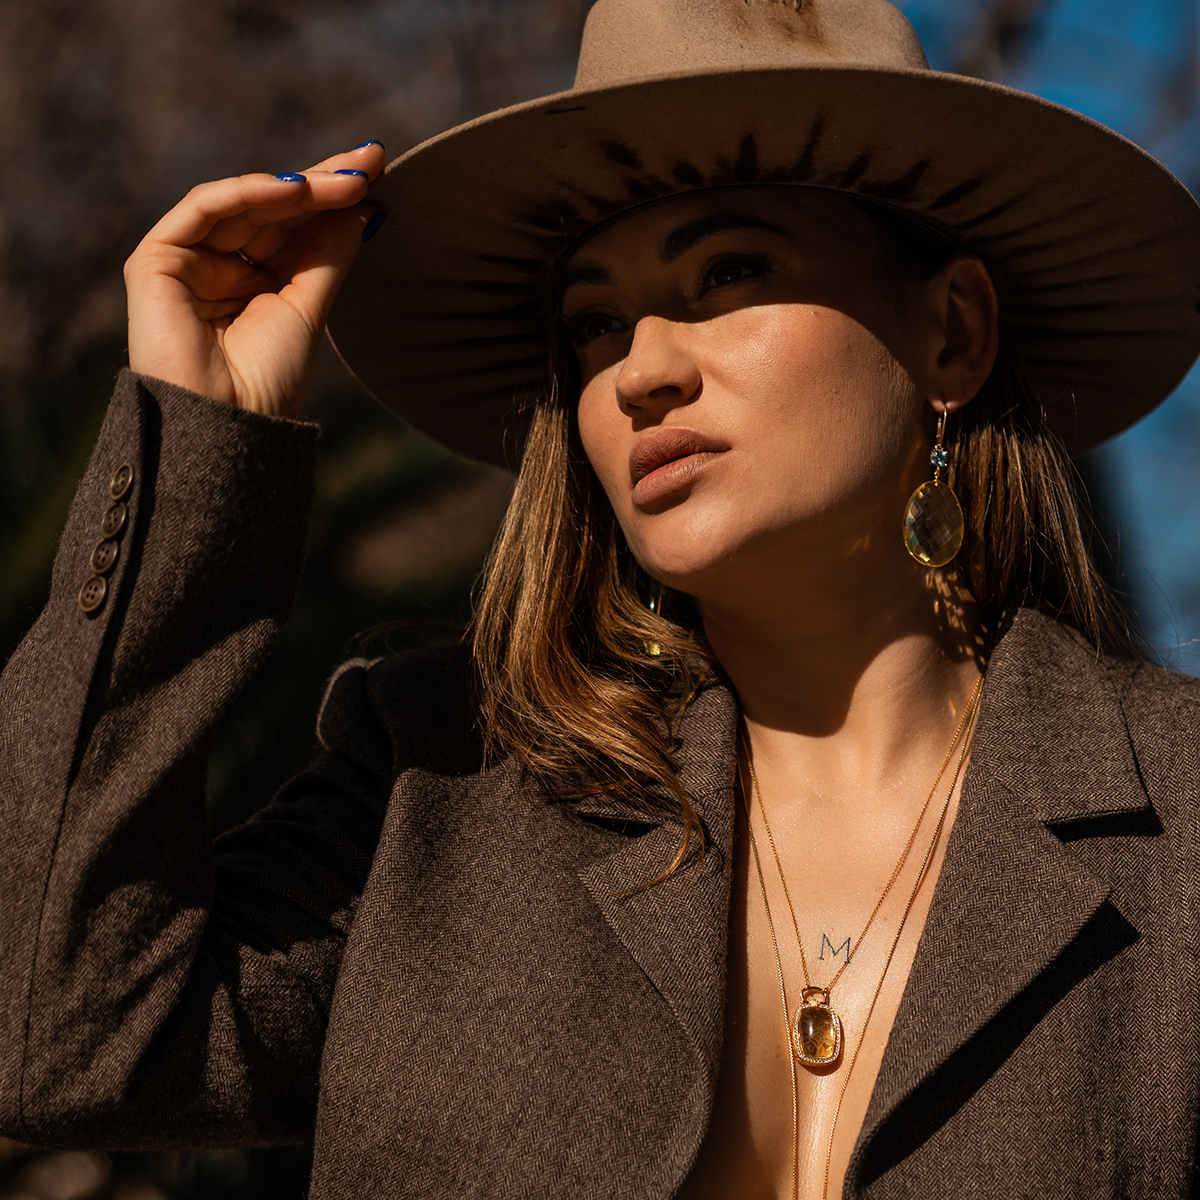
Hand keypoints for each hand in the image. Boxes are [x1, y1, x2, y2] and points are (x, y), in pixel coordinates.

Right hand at [125, 142, 385, 417]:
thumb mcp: (309, 309)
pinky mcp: (157, 260)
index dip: (332, 199)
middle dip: (323, 182)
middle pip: (272, 209)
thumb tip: (364, 208)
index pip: (293, 227)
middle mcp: (217, 268)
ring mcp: (186, 262)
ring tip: (349, 179)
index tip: (379, 174)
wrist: (229, 428)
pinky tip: (298, 189)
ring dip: (299, 186)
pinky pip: (206, 209)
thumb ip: (328, 254)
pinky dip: (251, 193)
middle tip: (372, 160)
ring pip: (244, 203)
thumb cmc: (267, 385)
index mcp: (252, 284)